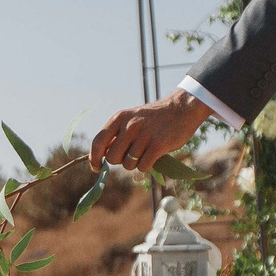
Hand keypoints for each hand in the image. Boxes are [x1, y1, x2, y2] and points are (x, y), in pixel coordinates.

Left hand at [89, 93, 211, 173]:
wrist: (181, 108)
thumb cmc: (153, 119)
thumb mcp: (131, 119)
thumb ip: (116, 135)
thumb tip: (101, 155)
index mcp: (119, 118)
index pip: (98, 142)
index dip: (93, 158)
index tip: (96, 167)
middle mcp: (129, 125)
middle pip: (112, 158)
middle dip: (119, 161)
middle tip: (131, 154)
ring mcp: (144, 135)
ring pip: (128, 164)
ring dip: (135, 163)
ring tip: (145, 152)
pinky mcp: (158, 145)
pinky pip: (142, 167)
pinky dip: (146, 166)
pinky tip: (153, 156)